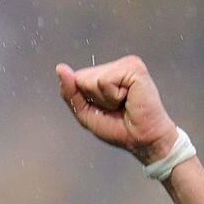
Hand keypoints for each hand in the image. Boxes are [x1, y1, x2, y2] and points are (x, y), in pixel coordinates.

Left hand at [55, 55, 177, 164]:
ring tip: (123, 104)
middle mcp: (115, 65)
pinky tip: (128, 99)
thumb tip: (60, 68)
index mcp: (105, 73)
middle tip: (115, 108)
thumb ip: (70, 92)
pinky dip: (113, 97)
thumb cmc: (118, 128)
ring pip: (92, 80)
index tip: (104, 109)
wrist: (142, 140)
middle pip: (81, 78)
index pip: (76, 79)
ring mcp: (126, 64)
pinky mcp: (134, 67)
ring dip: (104, 100)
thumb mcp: (86, 113)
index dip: (84, 100)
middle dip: (94, 100)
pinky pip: (106, 81)